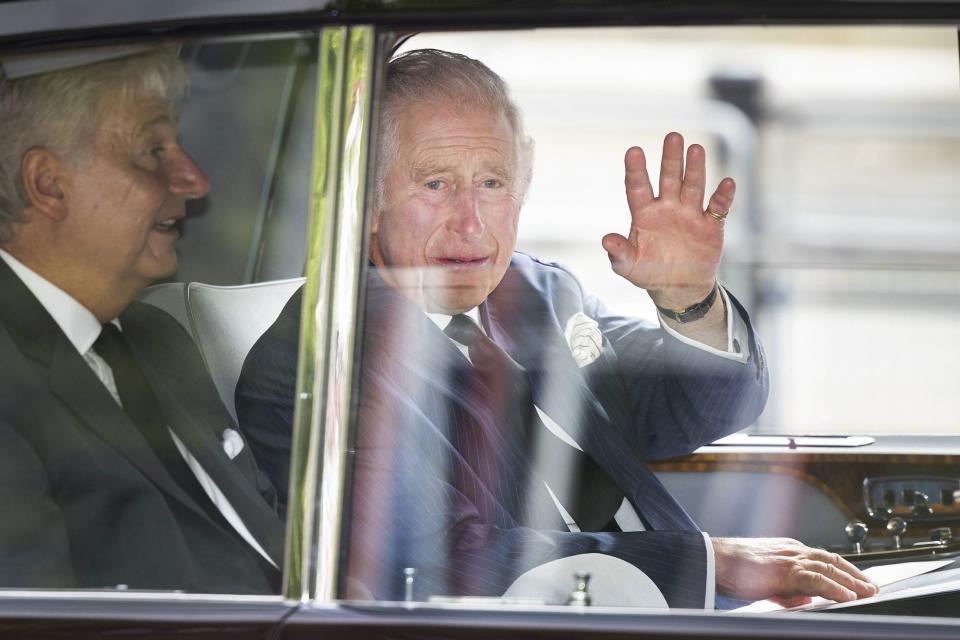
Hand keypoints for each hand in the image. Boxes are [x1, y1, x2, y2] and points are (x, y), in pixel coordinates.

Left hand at [601, 132, 733, 309]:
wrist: (678, 288)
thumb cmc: (649, 272)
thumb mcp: (629, 267)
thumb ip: (619, 253)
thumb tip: (606, 240)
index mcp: (644, 214)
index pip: (638, 187)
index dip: (636, 170)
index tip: (633, 151)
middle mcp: (667, 207)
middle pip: (669, 178)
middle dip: (670, 159)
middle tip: (673, 137)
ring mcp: (689, 214)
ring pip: (693, 186)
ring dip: (695, 169)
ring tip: (695, 149)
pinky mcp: (710, 225)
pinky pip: (718, 207)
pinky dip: (723, 196)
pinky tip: (727, 183)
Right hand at [712, 537, 878, 605]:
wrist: (714, 560)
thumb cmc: (732, 569)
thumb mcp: (766, 580)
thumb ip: (788, 589)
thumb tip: (806, 599)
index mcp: (787, 550)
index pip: (823, 558)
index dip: (844, 569)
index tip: (858, 580)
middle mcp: (792, 550)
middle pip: (832, 561)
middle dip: (855, 575)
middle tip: (873, 587)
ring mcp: (789, 558)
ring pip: (830, 568)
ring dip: (852, 582)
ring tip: (868, 592)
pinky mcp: (785, 570)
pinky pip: (816, 579)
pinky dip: (835, 588)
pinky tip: (847, 596)